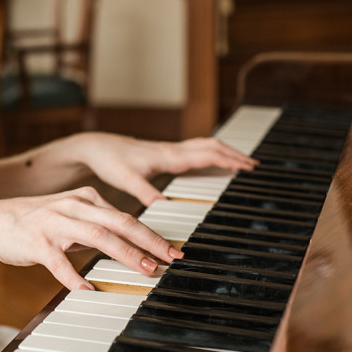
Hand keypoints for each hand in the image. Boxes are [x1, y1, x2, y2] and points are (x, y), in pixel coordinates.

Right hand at [0, 186, 182, 289]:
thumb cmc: (34, 222)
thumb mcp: (70, 216)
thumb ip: (97, 226)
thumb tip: (129, 243)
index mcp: (86, 199)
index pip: (126, 216)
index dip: (152, 235)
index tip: (172, 251)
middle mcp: (73, 206)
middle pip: (120, 222)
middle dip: (149, 241)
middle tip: (170, 259)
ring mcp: (54, 223)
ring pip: (97, 236)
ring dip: (125, 254)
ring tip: (145, 270)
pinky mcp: (36, 242)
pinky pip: (59, 262)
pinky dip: (75, 277)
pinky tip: (88, 290)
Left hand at [71, 133, 256, 206]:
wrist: (97, 148)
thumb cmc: (111, 161)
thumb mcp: (127, 180)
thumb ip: (145, 192)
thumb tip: (162, 205)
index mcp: (169, 156)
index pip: (207, 155)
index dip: (229, 160)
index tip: (248, 167)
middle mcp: (173, 151)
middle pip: (212, 147)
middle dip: (235, 155)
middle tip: (255, 165)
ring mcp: (170, 151)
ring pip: (205, 145)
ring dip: (225, 152)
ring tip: (242, 162)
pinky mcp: (165, 154)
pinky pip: (196, 150)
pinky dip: (212, 154)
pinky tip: (215, 161)